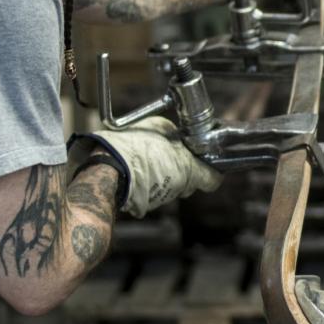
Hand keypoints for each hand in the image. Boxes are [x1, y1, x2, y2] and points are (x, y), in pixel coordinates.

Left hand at [79, 122, 221, 216]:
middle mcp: (143, 134)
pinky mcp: (113, 166)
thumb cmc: (145, 165)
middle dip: (175, 180)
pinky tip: (139, 196)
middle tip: (175, 188)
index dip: (195, 168)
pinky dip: (142, 192)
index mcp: (161, 127)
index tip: (193, 180)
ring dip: (159, 189)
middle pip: (172, 164)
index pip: (188, 148)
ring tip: (153, 192)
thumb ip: (206, 174)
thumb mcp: (186, 169)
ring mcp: (126, 150)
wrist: (107, 175)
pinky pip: (137, 183)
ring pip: (155, 176)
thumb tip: (216, 179)